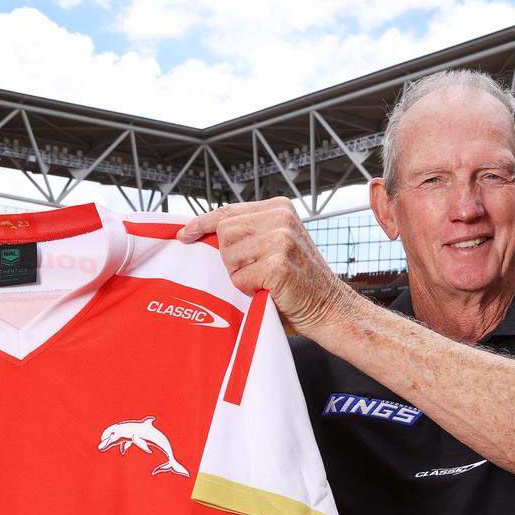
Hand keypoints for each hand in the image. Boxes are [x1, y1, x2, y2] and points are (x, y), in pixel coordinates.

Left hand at [177, 198, 356, 337]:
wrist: (329, 306)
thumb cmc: (298, 280)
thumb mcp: (276, 244)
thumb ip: (250, 232)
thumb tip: (203, 232)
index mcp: (279, 208)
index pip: (228, 211)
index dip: (202, 223)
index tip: (185, 233)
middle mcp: (281, 218)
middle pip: (224, 232)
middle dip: (229, 257)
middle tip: (253, 270)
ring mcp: (281, 240)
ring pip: (228, 256)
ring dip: (239, 274)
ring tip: (263, 279)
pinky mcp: (278, 265)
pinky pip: (239, 278)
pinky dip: (248, 289)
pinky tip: (268, 289)